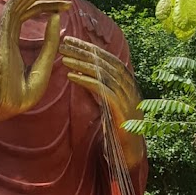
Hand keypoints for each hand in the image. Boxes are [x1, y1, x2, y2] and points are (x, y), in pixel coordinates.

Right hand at [0, 0, 70, 118]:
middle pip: (26, 4)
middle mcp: (8, 32)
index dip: (46, 4)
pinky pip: (13, 6)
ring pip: (20, 1)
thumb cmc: (22, 92)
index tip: (66, 2)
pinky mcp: (3, 34)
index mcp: (15, 39)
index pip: (29, 13)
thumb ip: (49, 42)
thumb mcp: (43, 64)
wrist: (8, 105)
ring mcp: (4, 32)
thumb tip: (57, 19)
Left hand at [60, 35, 143, 168]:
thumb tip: (83, 75)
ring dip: (82, 63)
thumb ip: (100, 89)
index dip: (89, 48)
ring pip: (104, 73)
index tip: (70, 41)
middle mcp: (129, 86)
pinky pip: (102, 90)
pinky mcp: (121, 110)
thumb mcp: (108, 104)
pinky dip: (86, 81)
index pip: (108, 58)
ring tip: (64, 58)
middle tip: (64, 43)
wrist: (132, 153)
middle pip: (106, 61)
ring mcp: (127, 98)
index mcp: (127, 83)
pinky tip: (71, 77)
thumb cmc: (118, 130)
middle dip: (84, 51)